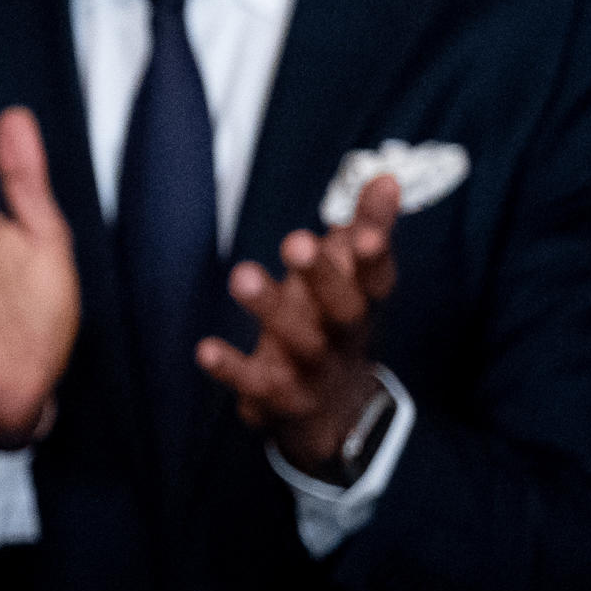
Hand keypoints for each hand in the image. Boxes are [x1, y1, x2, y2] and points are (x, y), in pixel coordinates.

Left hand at [205, 171, 399, 475]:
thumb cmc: (335, 324)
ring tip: (242, 275)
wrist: (333, 413)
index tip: (365, 233)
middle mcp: (344, 337)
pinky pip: (257, 385)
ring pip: (299, 343)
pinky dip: (233, 369)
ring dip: (270, 310)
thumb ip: (367, 229)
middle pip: (343, 310)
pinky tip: (205, 349)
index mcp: (363, 304)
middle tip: (297, 241)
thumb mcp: (352, 279)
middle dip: (322, 277)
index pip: (377, 280)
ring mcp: (314, 371)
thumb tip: (385, 177)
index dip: (374, 258)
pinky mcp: (279, 398)